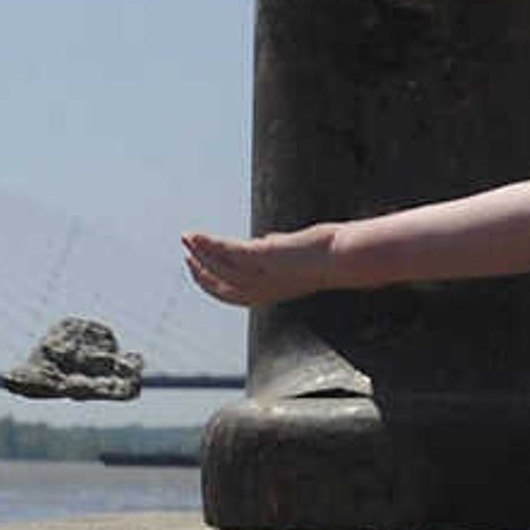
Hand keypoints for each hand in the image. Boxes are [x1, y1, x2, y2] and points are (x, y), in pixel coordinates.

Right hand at [180, 224, 342, 307]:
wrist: (344, 257)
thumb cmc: (328, 256)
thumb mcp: (294, 254)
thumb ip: (275, 251)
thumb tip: (266, 241)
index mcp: (269, 292)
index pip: (231, 294)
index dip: (211, 283)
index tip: (198, 267)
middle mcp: (263, 289)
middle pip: (221, 284)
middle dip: (200, 270)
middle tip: (186, 254)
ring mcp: (263, 274)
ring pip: (221, 268)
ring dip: (200, 252)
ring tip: (186, 239)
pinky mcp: (264, 257)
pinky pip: (228, 252)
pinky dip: (209, 243)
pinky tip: (197, 234)